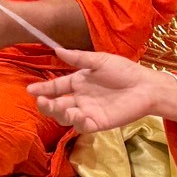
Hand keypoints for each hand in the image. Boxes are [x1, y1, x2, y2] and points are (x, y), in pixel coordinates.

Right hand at [27, 48, 166, 133]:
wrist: (145, 86)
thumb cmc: (123, 70)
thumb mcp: (99, 61)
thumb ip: (78, 58)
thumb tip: (56, 50)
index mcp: (78, 82)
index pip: (56, 87)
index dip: (42, 88)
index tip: (30, 89)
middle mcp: (80, 98)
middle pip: (56, 105)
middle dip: (46, 104)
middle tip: (42, 101)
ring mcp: (88, 112)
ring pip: (66, 117)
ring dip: (59, 113)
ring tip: (59, 107)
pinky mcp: (99, 123)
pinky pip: (83, 126)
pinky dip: (78, 122)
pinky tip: (78, 115)